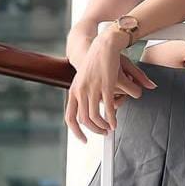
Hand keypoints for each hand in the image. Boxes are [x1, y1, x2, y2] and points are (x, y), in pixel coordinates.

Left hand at [64, 29, 156, 143]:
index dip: (76, 132)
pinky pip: (108, 108)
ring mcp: (92, 88)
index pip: (70, 118)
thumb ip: (84, 96)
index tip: (84, 139)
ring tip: (110, 128)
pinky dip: (111, 119)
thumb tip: (85, 112)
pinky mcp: (105, 86)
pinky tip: (115, 123)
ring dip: (103, 127)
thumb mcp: (84, 80)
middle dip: (94, 131)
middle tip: (103, 133)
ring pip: (95, 117)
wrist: (103, 46)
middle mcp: (81, 91)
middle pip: (84, 120)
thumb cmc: (95, 64)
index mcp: (74, 90)